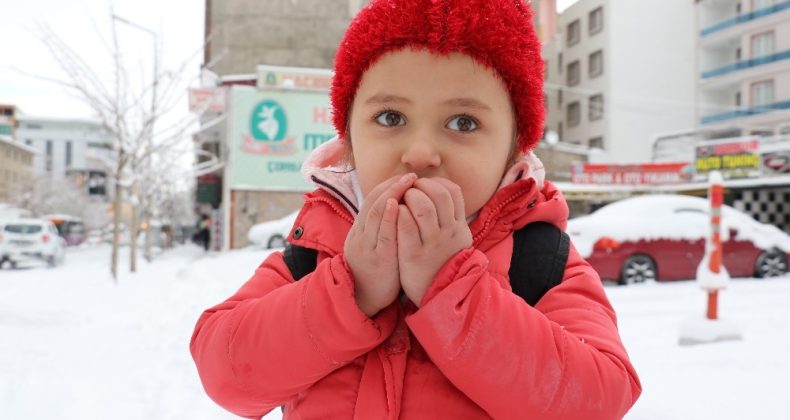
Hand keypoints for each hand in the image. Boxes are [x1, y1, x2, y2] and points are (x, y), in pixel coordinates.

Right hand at [344, 173, 416, 316]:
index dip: (387, 186)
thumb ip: (381, 228)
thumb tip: (395, 207)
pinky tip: (397, 205)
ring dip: (392, 194)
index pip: (372, 200)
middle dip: (392, 186)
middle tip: (410, 176)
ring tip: (407, 182)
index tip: (403, 177)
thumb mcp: (373, 245)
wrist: (362, 299)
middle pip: (374, 202)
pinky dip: (389, 217)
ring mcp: (368, 245)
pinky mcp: (378, 259)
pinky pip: (383, 234)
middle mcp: (362, 234)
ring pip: (376, 213)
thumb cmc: (374, 271)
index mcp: (361, 230)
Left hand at [397, 177, 471, 306]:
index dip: (436, 182)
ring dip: (409, 197)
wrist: (440, 295)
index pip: (453, 191)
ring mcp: (432, 243)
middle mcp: (448, 232)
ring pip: (423, 208)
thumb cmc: (442, 263)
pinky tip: (393, 213)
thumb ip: (452, 218)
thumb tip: (443, 192)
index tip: (423, 185)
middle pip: (439, 194)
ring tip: (400, 200)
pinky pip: (406, 226)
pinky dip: (398, 214)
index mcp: (458, 226)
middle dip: (421, 185)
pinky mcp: (413, 254)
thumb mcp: (456, 239)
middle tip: (409, 189)